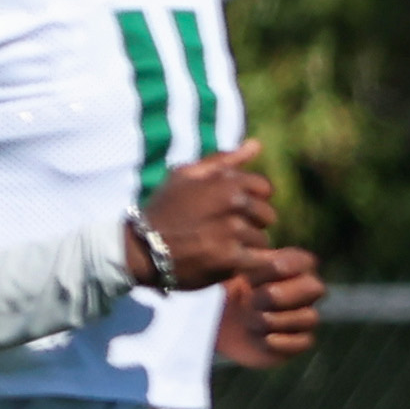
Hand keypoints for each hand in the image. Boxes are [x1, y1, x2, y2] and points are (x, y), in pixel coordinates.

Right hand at [134, 140, 278, 289]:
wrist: (141, 248)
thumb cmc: (165, 208)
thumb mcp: (186, 176)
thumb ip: (224, 160)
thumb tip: (257, 145)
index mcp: (225, 181)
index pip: (264, 189)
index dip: (252, 199)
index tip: (233, 209)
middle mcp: (232, 204)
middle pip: (267, 216)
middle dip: (251, 223)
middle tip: (225, 230)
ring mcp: (231, 232)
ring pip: (262, 240)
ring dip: (246, 246)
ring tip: (219, 246)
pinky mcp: (229, 259)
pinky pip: (259, 261)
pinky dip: (249, 264)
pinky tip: (228, 262)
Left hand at [209, 244, 325, 371]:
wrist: (215, 322)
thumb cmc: (224, 291)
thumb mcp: (230, 274)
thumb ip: (248, 264)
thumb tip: (259, 259)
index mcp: (290, 269)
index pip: (305, 261)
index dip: (286, 266)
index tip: (257, 273)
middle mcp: (301, 293)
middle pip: (315, 288)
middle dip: (283, 295)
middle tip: (252, 299)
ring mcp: (301, 318)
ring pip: (310, 317)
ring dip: (279, 319)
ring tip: (250, 321)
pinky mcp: (295, 342)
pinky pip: (305, 342)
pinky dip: (285, 341)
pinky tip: (265, 339)